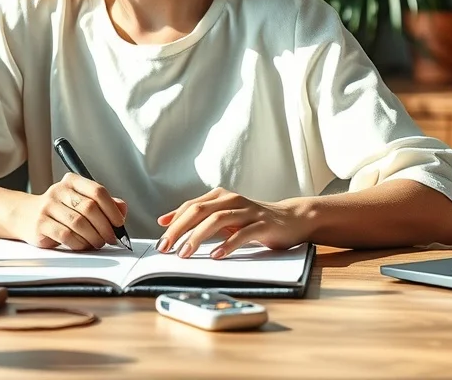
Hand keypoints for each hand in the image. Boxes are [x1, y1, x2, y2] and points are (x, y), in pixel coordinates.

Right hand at [12, 172, 127, 250]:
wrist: (24, 215)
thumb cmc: (58, 209)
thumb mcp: (80, 201)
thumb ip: (102, 203)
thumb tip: (122, 210)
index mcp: (72, 181)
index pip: (97, 191)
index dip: (112, 209)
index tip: (119, 223)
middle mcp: (59, 190)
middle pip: (90, 208)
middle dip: (105, 226)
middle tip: (111, 238)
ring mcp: (48, 206)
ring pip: (78, 223)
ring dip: (94, 237)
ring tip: (99, 243)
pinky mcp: (40, 224)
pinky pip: (66, 235)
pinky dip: (79, 243)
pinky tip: (84, 246)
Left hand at [156, 188, 310, 259]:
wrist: (291, 219)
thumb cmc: (253, 219)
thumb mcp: (223, 216)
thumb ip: (198, 217)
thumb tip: (165, 221)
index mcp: (221, 196)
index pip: (190, 206)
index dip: (173, 223)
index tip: (160, 242)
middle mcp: (232, 199)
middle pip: (199, 211)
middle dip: (179, 230)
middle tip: (166, 248)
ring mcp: (248, 211)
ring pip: (217, 220)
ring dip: (198, 237)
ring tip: (185, 253)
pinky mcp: (262, 224)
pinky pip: (242, 234)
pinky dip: (227, 245)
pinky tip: (216, 255)